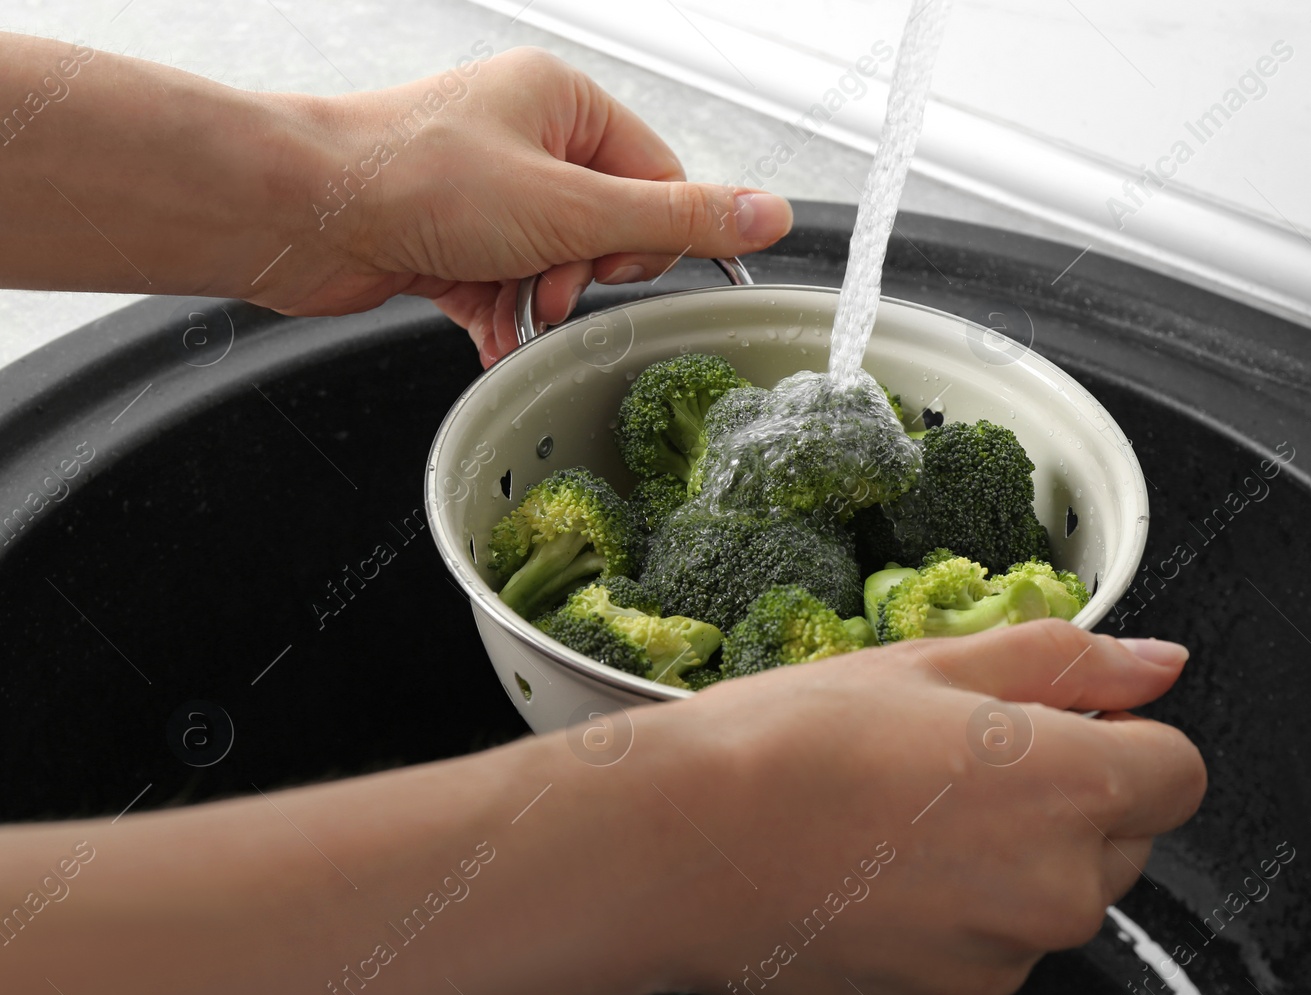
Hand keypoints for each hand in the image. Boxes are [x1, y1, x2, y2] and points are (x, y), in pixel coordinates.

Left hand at [262, 47, 792, 364]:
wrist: (297, 213)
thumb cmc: (412, 179)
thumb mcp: (570, 205)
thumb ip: (676, 217)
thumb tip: (769, 212)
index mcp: (565, 103)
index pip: (659, 178)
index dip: (645, 235)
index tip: (611, 261)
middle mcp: (529, 139)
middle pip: (611, 228)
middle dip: (585, 271)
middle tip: (549, 277)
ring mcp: (489, 192)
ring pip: (560, 266)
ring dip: (541, 300)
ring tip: (507, 299)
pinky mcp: (456, 242)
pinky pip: (511, 289)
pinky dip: (504, 318)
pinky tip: (488, 330)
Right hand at [635, 619, 1205, 994]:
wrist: (680, 845)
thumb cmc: (792, 743)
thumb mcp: (935, 665)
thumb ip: (1066, 662)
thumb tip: (1158, 665)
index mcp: (1069, 790)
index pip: (1178, 772)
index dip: (1125, 738)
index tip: (1065, 725)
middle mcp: (1055, 892)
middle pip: (1120, 844)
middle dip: (1067, 804)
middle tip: (959, 767)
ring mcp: (1000, 964)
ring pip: (1047, 904)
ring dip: (1006, 868)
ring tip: (899, 824)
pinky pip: (984, 958)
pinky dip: (951, 925)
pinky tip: (875, 880)